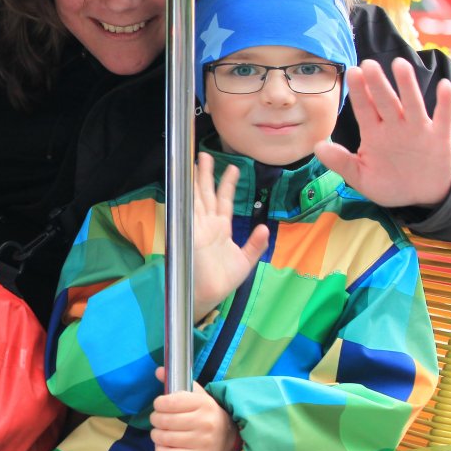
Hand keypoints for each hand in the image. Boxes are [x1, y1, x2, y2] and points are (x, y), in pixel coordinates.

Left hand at [150, 369, 240, 450]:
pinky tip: (162, 445)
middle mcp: (204, 422)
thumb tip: (159, 370)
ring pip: (166, 438)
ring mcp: (203, 441)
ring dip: (156, 435)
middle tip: (157, 419)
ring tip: (159, 432)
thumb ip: (176, 382)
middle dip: (155, 419)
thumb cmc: (206, 412)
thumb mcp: (196, 394)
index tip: (159, 405)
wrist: (228, 434)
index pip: (170, 402)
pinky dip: (161, 450)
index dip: (158, 404)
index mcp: (203, 403)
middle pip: (165, 421)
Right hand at [191, 153, 268, 319]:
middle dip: (207, 175)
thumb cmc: (223, 281)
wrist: (208, 294)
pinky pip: (188, 210)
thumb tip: (264, 229)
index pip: (223, 202)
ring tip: (198, 160)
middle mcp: (207, 225)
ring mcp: (197, 227)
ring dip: (197, 180)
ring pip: (197, 198)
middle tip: (206, 155)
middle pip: (207, 194)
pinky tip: (187, 183)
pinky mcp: (189, 232)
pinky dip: (187, 196)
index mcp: (220, 230)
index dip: (227, 185)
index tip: (232, 169)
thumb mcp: (245, 261)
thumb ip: (255, 244)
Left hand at [313, 58, 450, 208]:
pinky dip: (445, 103)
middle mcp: (395, 127)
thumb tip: (317, 147)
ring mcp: (418, 129)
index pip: (364, 109)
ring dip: (407, 85)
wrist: (422, 195)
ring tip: (400, 64)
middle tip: (368, 63)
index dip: (359, 91)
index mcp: (374, 133)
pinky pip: (444, 117)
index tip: (351, 71)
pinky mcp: (440, 137)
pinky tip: (444, 86)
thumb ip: (341, 162)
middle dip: (377, 83)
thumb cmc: (388, 183)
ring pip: (412, 103)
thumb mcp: (361, 177)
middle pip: (385, 101)